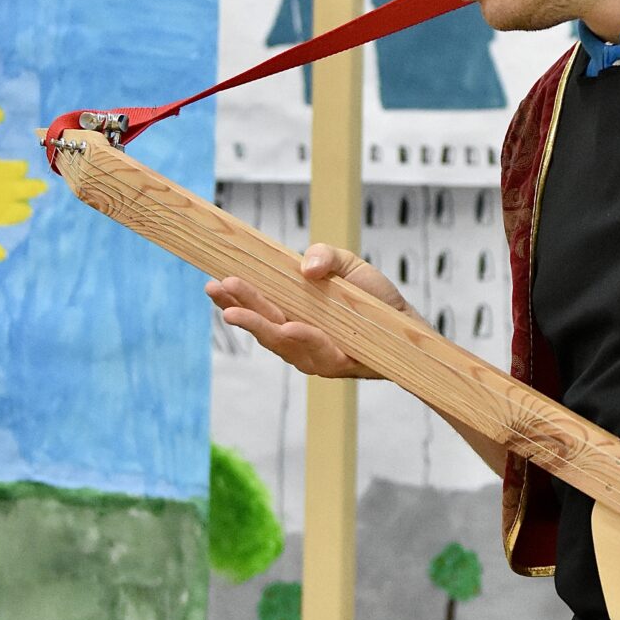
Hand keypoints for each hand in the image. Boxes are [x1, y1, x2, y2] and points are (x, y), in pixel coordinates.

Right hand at [205, 244, 412, 379]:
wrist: (407, 323)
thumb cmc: (372, 296)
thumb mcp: (346, 264)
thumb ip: (324, 255)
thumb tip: (306, 267)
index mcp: (291, 309)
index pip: (255, 303)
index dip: (232, 295)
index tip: (212, 282)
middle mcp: (296, 335)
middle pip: (261, 323)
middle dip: (238, 307)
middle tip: (217, 289)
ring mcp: (312, 353)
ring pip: (280, 341)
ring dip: (260, 325)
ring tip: (237, 312)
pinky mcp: (336, 364)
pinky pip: (316, 353)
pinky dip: (303, 339)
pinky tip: (291, 327)